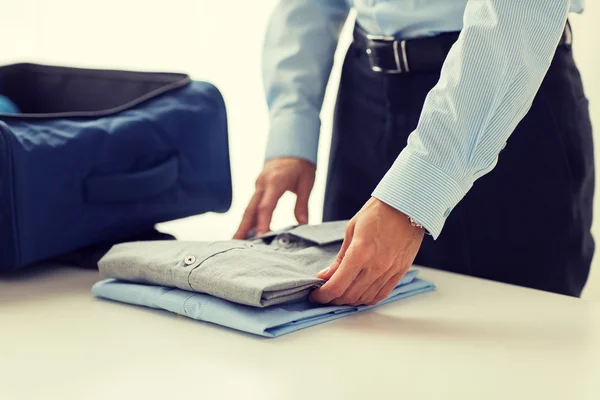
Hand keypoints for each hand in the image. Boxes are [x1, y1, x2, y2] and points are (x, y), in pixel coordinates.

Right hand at [234, 157, 315, 238]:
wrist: (292, 145)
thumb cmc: (301, 164)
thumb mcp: (307, 183)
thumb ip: (302, 205)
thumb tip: (303, 224)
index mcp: (275, 182)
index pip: (265, 207)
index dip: (262, 223)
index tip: (260, 238)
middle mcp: (262, 184)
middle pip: (250, 209)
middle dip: (243, 228)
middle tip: (235, 243)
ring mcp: (258, 185)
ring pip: (248, 208)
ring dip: (242, 225)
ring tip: (236, 241)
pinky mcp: (258, 187)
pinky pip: (252, 204)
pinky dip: (249, 218)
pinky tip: (247, 230)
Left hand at [309, 197, 423, 305]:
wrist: (408, 206)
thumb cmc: (378, 212)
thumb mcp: (351, 229)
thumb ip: (340, 257)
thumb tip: (327, 275)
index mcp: (360, 253)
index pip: (337, 285)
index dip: (323, 295)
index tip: (316, 295)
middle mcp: (376, 266)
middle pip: (349, 295)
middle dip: (333, 299)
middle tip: (324, 294)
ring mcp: (389, 271)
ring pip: (364, 298)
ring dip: (349, 300)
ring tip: (339, 294)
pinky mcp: (400, 272)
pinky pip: (381, 294)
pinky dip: (367, 299)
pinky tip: (358, 295)